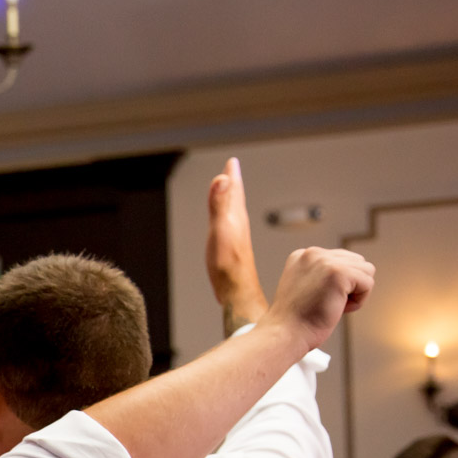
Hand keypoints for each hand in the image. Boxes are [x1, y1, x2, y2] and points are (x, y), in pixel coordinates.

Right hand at [206, 157, 268, 334]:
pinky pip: (232, 229)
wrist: (238, 294)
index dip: (231, 176)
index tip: (231, 162)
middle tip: (231, 172)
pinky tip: (229, 228)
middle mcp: (238, 227)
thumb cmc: (228, 267)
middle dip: (232, 185)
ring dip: (232, 202)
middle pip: (235, 200)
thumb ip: (220, 204)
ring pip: (235, 214)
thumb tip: (222, 178)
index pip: (234, 191)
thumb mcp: (220, 230)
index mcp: (235, 218)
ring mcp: (237, 241)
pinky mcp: (234, 253)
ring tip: (230, 195)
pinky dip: (230, 220)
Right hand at [261, 246, 374, 353]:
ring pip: (366, 270)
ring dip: (355, 293)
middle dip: (349, 286)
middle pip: (356, 261)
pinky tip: (337, 309)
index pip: (340, 259)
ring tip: (332, 306)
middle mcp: (312, 253)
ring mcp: (325, 261)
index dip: (337, 285)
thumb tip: (352, 276)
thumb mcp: (304, 289)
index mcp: (302, 256)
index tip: (316, 300)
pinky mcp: (338, 272)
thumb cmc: (294, 322)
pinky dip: (358, 302)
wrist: (284, 335)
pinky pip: (368, 283)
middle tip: (325, 304)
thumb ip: (321, 275)